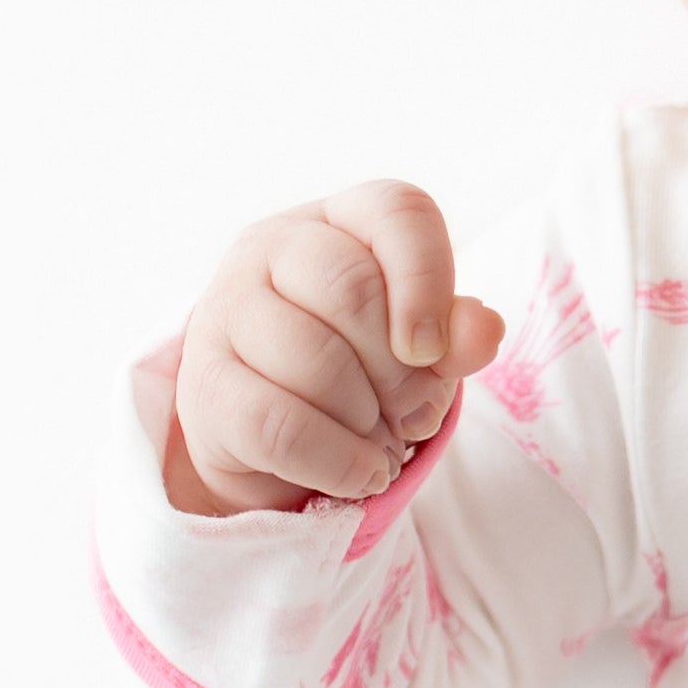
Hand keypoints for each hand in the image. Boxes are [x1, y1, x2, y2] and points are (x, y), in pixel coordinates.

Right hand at [165, 182, 504, 514]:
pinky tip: (362, 474)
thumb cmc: (358, 366)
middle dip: (402, 372)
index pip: (397, 213)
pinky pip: (279, 427)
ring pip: (314, 362)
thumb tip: (484, 329)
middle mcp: (271, 248)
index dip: (429, 280)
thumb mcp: (419, 345)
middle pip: (352, 290)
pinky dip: (338, 462)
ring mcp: (225, 311)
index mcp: (338, 219)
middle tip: (416, 414)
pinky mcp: (204, 386)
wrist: (271, 430)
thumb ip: (456, 334)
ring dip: (371, 423)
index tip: (433, 351)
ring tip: (385, 444)